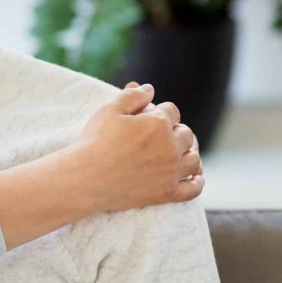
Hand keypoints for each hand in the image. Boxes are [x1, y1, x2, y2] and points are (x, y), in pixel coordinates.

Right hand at [73, 82, 203, 212]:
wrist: (84, 178)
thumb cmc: (94, 141)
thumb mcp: (109, 110)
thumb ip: (132, 95)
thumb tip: (150, 89)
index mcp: (158, 123)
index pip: (171, 111)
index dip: (159, 112)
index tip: (147, 117)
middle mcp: (170, 147)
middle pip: (186, 134)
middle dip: (175, 131)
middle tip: (157, 136)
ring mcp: (171, 172)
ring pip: (194, 160)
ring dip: (188, 154)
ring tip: (175, 154)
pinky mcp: (167, 193)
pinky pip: (194, 189)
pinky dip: (197, 182)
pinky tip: (194, 176)